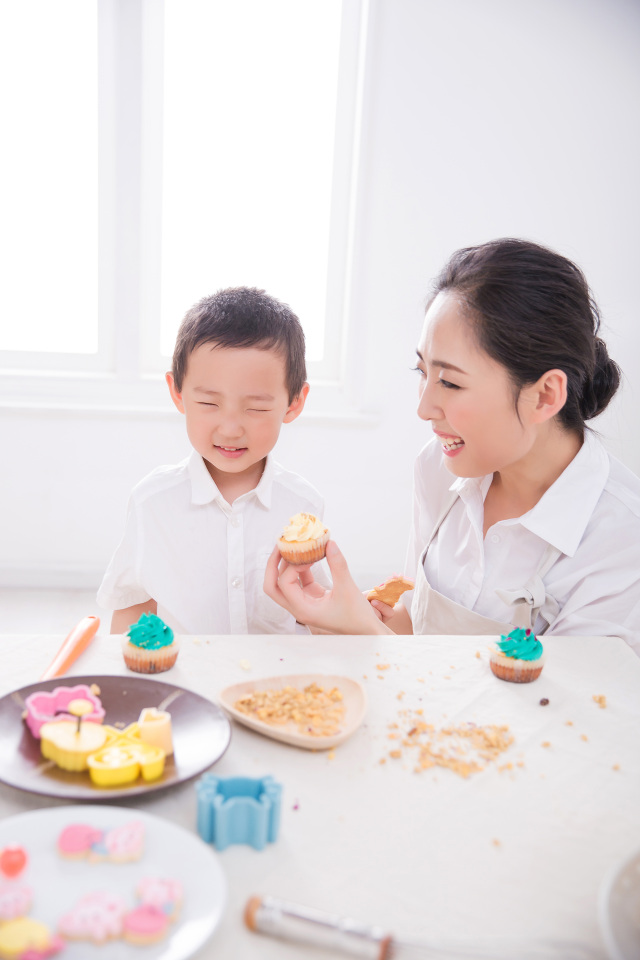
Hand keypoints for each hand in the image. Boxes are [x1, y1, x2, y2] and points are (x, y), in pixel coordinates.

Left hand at [263, 541, 390, 634]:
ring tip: (292, 546)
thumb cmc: (357, 616)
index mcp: (303, 610)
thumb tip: (329, 543)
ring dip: (285, 565)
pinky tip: (309, 555)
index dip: (293, 566)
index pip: (285, 584)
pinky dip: (300, 567)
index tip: (309, 555)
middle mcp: (299, 607)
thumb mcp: (348, 588)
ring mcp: (303, 602)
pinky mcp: (311, 597)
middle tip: (281, 545)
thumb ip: (338, 565)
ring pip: (283, 583)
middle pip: (272, 587)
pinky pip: (299, 580)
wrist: (366, 630)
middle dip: (273, 565)